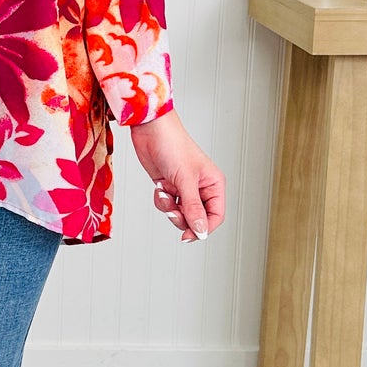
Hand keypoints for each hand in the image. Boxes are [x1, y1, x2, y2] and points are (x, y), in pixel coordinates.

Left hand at [127, 109, 224, 242]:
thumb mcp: (185, 180)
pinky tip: (159, 186)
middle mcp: (201, 188)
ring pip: (180, 214)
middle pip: (197, 218)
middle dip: (182, 217)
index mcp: (213, 184)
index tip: (190, 235)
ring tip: (164, 192)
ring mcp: (184, 188)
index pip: (216, 216)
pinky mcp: (169, 187)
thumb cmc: (173, 145)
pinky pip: (167, 206)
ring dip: (168, 208)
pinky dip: (161, 200)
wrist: (150, 131)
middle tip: (172, 210)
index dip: (204, 228)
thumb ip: (193, 208)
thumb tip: (200, 231)